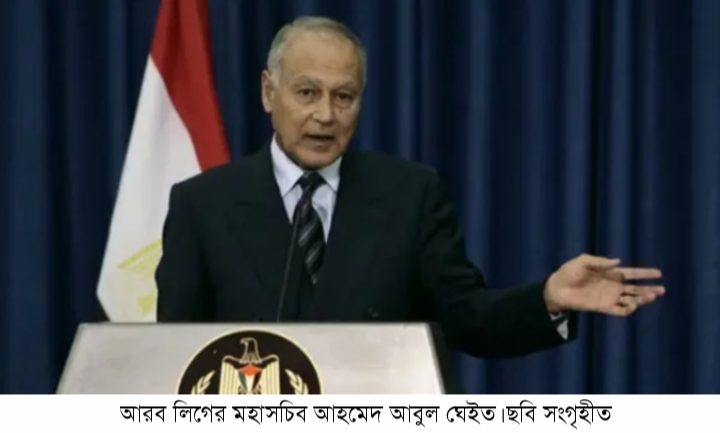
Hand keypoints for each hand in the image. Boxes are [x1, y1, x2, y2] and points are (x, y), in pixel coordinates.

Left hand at [544, 254, 664, 315]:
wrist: (557, 289)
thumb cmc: (569, 272)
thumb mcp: (583, 261)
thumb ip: (600, 261)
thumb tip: (617, 261)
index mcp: (610, 273)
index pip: (631, 274)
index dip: (644, 274)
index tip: (658, 273)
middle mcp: (612, 286)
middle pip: (635, 289)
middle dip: (648, 289)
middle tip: (661, 289)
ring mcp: (609, 297)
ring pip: (631, 300)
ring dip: (642, 299)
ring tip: (651, 296)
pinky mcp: (603, 307)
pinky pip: (619, 311)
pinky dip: (628, 309)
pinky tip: (633, 305)